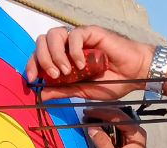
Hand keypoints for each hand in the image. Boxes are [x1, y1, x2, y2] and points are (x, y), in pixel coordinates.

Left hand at [26, 25, 153, 100]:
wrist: (135, 75)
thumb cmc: (112, 82)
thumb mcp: (83, 91)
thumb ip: (63, 90)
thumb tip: (41, 94)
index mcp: (63, 59)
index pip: (39, 56)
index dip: (32, 65)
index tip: (32, 80)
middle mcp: (68, 46)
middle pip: (42, 42)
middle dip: (43, 59)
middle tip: (54, 75)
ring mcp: (79, 38)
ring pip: (55, 35)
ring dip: (56, 54)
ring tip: (66, 71)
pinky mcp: (91, 32)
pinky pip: (75, 36)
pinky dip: (74, 51)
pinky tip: (82, 65)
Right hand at [81, 108, 149, 147]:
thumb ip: (102, 143)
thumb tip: (91, 128)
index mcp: (137, 135)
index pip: (119, 117)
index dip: (103, 113)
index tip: (89, 112)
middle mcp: (135, 133)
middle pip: (118, 117)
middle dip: (102, 114)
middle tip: (86, 113)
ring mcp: (129, 137)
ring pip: (114, 122)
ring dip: (101, 120)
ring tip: (87, 118)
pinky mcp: (123, 143)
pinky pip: (112, 131)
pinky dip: (103, 128)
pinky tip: (93, 126)